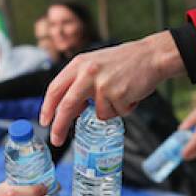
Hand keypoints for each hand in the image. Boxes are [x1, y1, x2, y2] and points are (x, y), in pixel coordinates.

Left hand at [40, 31, 184, 145]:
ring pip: (98, 114)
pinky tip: (130, 94)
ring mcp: (102, 84)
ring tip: (121, 94)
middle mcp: (87, 73)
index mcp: (79, 64)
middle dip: (59, 126)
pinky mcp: (118, 94)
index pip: (55, 88)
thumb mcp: (94, 65)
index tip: (45, 121)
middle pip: (67, 106)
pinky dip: (124, 109)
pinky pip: (117, 113)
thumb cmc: (123, 63)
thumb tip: (66, 111)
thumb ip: (79, 83)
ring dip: (111, 110)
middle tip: (56, 140)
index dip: (47, 107)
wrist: (150, 56)